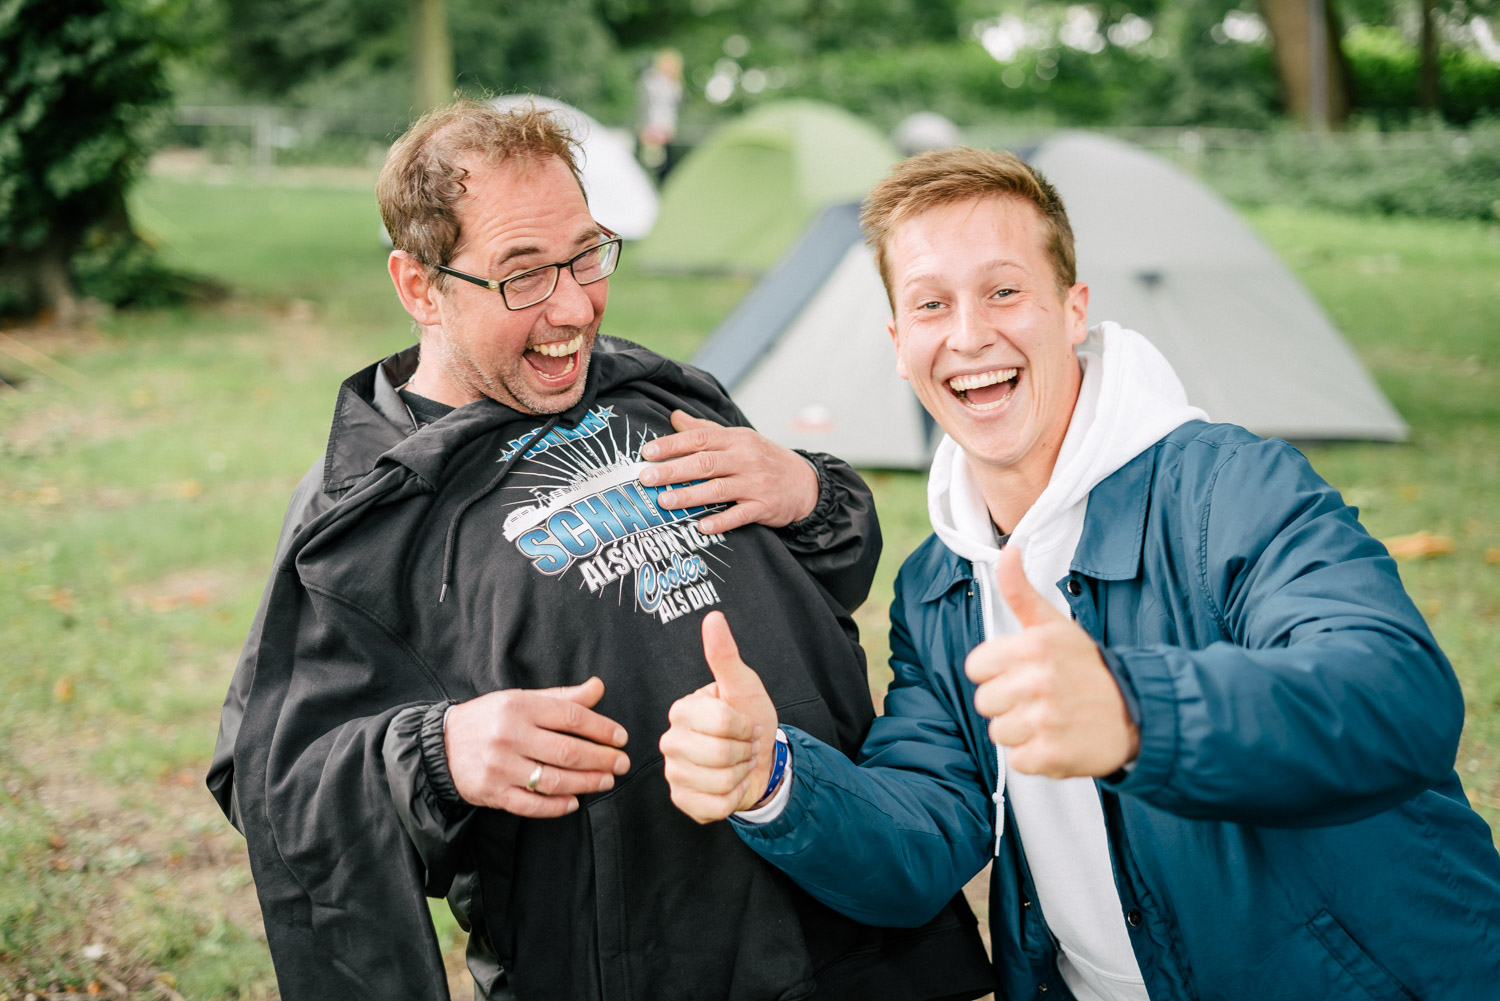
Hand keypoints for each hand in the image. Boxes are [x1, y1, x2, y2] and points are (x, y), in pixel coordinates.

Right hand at [444, 677, 630, 817]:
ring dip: (586, 783)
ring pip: (553, 780)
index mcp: (520, 707)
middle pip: (567, 751)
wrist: (440, 745)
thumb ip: (562, 698)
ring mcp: (501, 766)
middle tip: (622, 764)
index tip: (621, 737)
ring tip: (606, 782)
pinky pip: (531, 805)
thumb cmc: (490, 718)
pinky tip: (574, 803)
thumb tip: (599, 687)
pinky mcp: (493, 793)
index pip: (571, 717)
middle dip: (601, 759)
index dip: (601, 728)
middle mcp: (510, 735)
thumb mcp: (522, 699)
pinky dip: (556, 806)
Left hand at [638, 410, 817, 534]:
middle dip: (673, 470)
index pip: (699, 437)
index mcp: (736, 439)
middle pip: (705, 463)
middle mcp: (745, 458)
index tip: (647, 453)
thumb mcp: (739, 439)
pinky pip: (740, 515)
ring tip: (665, 501)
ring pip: (718, 489)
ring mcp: (756, 483)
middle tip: (647, 478)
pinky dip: (721, 521)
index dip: (672, 445)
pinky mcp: (764, 507)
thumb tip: (674, 416)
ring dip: (690, 495)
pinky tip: (702, 526)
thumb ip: (705, 429)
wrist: (806, 483)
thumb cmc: (764, 459)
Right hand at [660, 611, 779, 823]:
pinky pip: (714, 807)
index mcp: (682, 710)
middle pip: (720, 755)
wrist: (759, 761)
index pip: (720, 721)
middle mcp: (670, 740)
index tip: (746, 724)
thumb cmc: (749, 718)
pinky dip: (734, 798)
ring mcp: (673, 773)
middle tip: (745, 746)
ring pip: (719, 782)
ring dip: (741, 775)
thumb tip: (713, 617)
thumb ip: (725, 655)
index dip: (744, 726)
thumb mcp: (743, 686)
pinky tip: (732, 786)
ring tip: (739, 764)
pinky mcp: (681, 800)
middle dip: (745, 752)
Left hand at [966, 546, 1138, 777]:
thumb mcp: (1054, 625)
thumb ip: (1020, 592)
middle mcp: (1036, 682)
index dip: (996, 672)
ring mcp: (1044, 720)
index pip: (975, 667)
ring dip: (1022, 732)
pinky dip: (1037, 756)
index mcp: (1031, 647)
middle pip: (985, 702)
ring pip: (998, 734)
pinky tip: (1059, 740)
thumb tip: (1007, 551)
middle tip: (1041, 698)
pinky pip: (1018, 761)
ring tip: (1051, 719)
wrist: (1139, 709)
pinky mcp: (1053, 755)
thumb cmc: (1088, 667)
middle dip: (1008, 703)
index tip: (1022, 673)